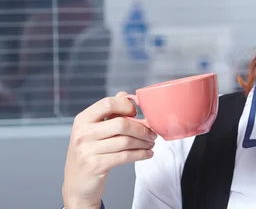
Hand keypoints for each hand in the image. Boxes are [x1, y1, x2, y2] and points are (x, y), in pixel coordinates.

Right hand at [62, 92, 157, 208]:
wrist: (76, 186)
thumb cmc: (88, 155)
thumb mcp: (93, 131)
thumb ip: (108, 113)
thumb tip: (125, 95)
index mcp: (82, 120)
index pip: (108, 103)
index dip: (126, 105)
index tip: (138, 113)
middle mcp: (82, 133)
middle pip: (121, 123)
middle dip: (142, 128)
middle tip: (152, 133)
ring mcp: (87, 150)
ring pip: (125, 141)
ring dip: (144, 142)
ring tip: (151, 143)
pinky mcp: (95, 165)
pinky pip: (125, 156)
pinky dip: (140, 154)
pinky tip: (147, 154)